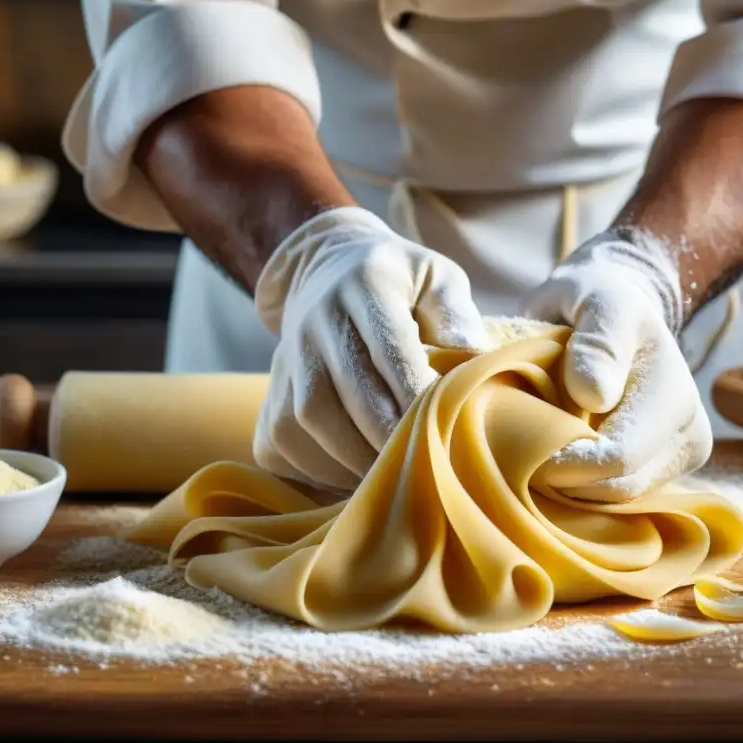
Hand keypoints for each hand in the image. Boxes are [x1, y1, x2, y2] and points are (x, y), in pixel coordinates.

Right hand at [253, 207, 491, 490]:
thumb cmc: (401, 282)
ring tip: (388, 477)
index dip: (414, 392)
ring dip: (348, 458)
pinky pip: (279, 436)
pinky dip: (313, 467)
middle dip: (384, 435)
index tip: (442, 426)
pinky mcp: (271, 383)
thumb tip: (471, 356)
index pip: (389, 347)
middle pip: (345, 389)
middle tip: (420, 465)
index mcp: (367, 283)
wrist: (328, 265)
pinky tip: (349, 477)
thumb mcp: (437, 277)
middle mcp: (318, 315)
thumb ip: (456, 314)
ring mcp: (288, 350)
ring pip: (306, 417)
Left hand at [522, 226, 712, 501]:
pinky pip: (613, 501)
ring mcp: (677, 458)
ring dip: (568, 486)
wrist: (620, 309)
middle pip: (616, 488)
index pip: (618, 458)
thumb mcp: (599, 299)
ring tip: (533, 451)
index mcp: (675, 395)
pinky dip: (577, 488)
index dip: (564, 464)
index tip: (515, 445)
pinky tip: (553, 462)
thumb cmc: (600, 299)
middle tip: (513, 452)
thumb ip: (598, 340)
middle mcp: (688, 434)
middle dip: (562, 479)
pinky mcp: (660, 474)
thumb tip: (593, 396)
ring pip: (613, 501)